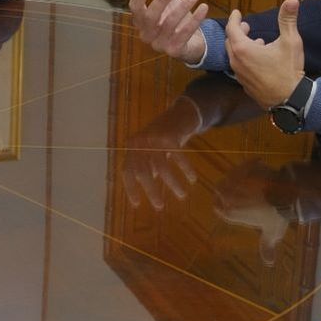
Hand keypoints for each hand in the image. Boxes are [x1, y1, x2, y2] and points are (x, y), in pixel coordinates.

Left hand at [122, 96, 205, 210]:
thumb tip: (150, 187)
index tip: (137, 204)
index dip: (131, 188)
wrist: (178, 114)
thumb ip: (148, 166)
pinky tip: (192, 179)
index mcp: (132, 147)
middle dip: (151, 190)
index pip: (128, 171)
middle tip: (159, 206)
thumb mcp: (150, 150)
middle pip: (142, 170)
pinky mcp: (169, 136)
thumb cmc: (162, 137)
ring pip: (161, 166)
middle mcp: (140, 142)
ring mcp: (154, 138)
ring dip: (172, 183)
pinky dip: (186, 169)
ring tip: (181, 195)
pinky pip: (178, 157)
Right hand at [129, 0, 208, 63]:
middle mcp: (147, 34)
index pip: (135, 8)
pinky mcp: (174, 51)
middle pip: (150, 17)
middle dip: (161, 0)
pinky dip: (195, 20)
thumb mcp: (168, 0)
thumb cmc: (175, 19)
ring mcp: (159, 45)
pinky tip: (204, 7)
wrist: (189, 44)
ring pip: (169, 24)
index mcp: (141, 21)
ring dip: (183, 7)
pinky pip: (184, 34)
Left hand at [225, 0, 305, 107]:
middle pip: (230, 41)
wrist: (289, 100)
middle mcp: (236, 61)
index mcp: (243, 48)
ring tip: (256, 40)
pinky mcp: (244, 84)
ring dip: (242, 45)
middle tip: (246, 26)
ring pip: (234, 55)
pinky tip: (259, 58)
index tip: (237, 12)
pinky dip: (245, 58)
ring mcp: (239, 74)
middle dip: (237, 31)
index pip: (232, 28)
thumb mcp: (291, 41)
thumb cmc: (288, 69)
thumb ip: (288, 20)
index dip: (234, 18)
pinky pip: (240, 66)